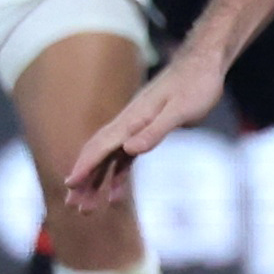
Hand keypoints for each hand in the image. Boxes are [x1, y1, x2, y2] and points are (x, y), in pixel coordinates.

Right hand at [65, 52, 228, 219]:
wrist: (204, 65)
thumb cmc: (196, 85)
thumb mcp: (181, 110)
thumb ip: (156, 130)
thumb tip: (129, 150)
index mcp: (132, 119)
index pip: (101, 146)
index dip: (85, 166)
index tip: (69, 185)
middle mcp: (127, 124)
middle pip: (98, 155)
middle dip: (84, 180)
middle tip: (74, 207)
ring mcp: (134, 127)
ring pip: (108, 159)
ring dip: (96, 182)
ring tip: (86, 208)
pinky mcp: (145, 130)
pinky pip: (124, 158)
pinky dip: (116, 175)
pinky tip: (114, 194)